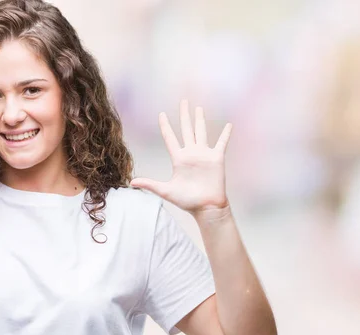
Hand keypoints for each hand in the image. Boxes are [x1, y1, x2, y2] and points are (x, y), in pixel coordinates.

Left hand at [130, 99, 231, 214]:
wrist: (205, 207)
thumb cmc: (187, 201)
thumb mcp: (165, 191)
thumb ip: (150, 184)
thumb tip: (131, 182)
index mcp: (178, 159)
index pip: (170, 138)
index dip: (166, 126)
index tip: (162, 114)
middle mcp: (191, 154)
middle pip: (186, 129)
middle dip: (184, 115)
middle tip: (183, 101)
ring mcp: (204, 155)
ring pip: (201, 132)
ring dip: (200, 120)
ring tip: (198, 108)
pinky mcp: (216, 158)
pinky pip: (221, 143)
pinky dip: (225, 134)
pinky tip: (228, 125)